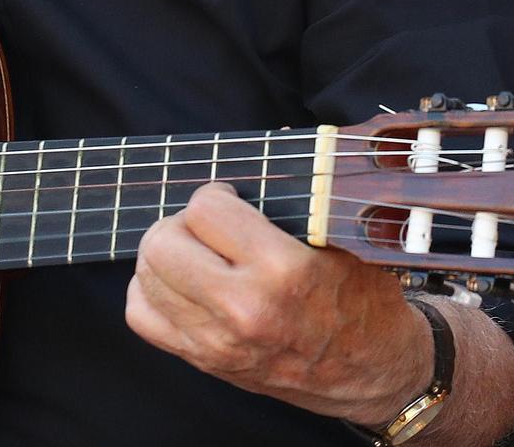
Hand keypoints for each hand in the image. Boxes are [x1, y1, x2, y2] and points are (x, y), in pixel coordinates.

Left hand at [125, 182, 429, 425]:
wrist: (372, 371)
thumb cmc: (360, 295)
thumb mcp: (345, 236)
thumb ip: (305, 192)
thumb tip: (274, 142)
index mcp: (283, 270)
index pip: (205, 209)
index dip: (216, 197)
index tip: (233, 203)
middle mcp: (244, 310)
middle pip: (162, 244)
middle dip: (180, 223)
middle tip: (207, 228)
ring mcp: (220, 342)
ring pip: (146, 277)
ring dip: (166, 255)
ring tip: (196, 253)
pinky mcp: (206, 362)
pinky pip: (141, 315)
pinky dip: (150, 292)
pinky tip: (180, 283)